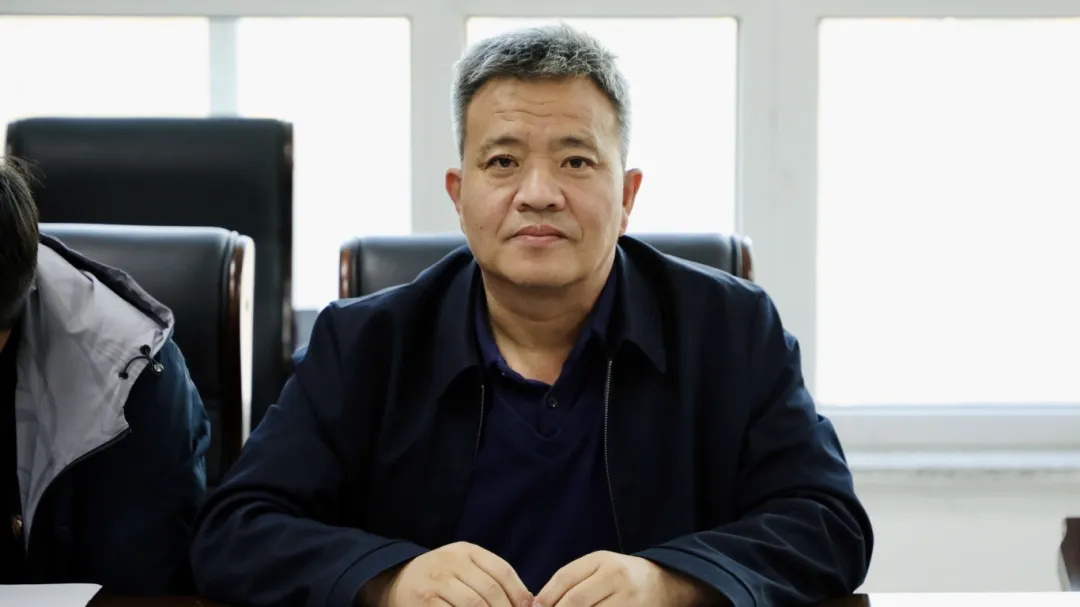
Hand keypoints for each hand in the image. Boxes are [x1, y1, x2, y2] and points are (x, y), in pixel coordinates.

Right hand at [360, 541, 533, 606]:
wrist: (394, 580)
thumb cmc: (439, 577)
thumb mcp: (463, 565)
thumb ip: (491, 577)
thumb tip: (528, 601)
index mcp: (465, 551)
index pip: (502, 571)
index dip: (520, 594)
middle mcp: (449, 563)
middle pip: (490, 592)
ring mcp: (434, 583)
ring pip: (474, 606)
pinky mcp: (423, 603)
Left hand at [534, 551, 719, 606]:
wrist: (666, 583)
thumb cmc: (622, 576)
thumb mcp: (599, 567)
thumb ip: (572, 580)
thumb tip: (540, 603)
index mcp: (603, 561)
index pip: (565, 578)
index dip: (545, 598)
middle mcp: (617, 578)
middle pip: (576, 602)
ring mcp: (629, 601)